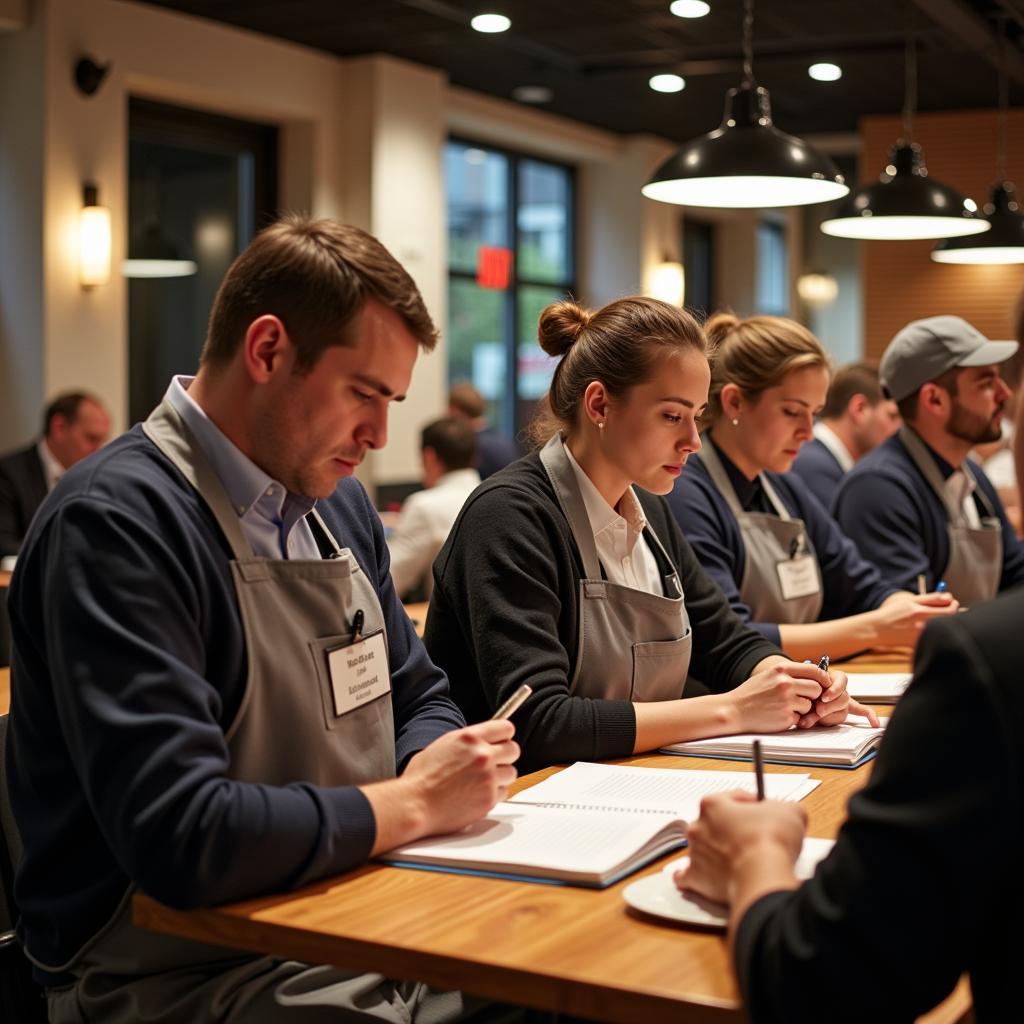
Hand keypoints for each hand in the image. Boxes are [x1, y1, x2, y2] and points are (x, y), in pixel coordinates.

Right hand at [402, 720, 519, 837]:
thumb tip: (482, 741)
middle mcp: (482, 755)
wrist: (415, 804)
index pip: (505, 728)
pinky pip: (503, 793)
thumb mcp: (443, 745)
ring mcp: (488, 777)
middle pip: (514, 750)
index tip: (502, 740)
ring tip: (481, 781)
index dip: (504, 735)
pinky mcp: (489, 798)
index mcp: (470, 738)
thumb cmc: (421, 778)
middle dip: (505, 756)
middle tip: (494, 763)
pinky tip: (477, 794)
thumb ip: (468, 742)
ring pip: (511, 773)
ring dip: (500, 777)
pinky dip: (494, 795)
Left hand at [674, 791, 805, 903]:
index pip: (732, 798)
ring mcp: (696, 853)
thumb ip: (782, 807)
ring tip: (739, 859)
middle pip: (714, 822)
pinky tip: (701, 876)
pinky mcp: (698, 879)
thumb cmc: (769, 841)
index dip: (751, 804)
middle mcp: (698, 826)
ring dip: (716, 851)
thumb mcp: (789, 811)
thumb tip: (785, 813)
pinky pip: (688, 876)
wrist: (762, 875)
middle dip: (732, 828)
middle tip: (753, 837)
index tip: (761, 812)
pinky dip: (693, 877)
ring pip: (702, 848)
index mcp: (713, 805)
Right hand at [729, 659, 824, 732]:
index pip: (815, 670)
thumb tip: (815, 675)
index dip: (822, 679)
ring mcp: (786, 700)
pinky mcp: (786, 717)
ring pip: (810, 705)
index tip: (823, 684)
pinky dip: (793, 718)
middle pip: (817, 688)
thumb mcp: (769, 675)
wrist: (734, 710)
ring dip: (802, 708)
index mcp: (781, 670)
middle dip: (813, 695)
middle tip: (803, 699)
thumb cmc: (751, 693)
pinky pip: (800, 718)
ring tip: (784, 707)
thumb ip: (789, 674)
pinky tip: (778, 715)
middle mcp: (785, 683)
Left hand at [795, 669, 877, 727]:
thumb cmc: (802, 688)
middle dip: (830, 706)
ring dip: (828, 718)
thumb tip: (804, 722)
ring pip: (843, 711)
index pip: (841, 680)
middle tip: (818, 710)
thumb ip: (806, 702)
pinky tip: (875, 723)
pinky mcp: (844, 710)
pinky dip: (869, 716)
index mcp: (833, 677)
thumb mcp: (804, 690)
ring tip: (810, 720)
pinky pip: (861, 711)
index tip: (823, 697)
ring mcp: (844, 701)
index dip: (834, 690)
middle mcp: (841, 689)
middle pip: (844, 698)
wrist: (798, 691)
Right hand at [871, 591, 958, 647]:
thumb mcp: (911, 601)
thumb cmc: (893, 613)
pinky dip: (933, 634)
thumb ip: (932, 598)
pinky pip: (934, 639)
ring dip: (943, 624)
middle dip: (952, 614)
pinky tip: (923, 631)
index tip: (951, 603)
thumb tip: (950, 597)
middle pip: (951, 621)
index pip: (951, 611)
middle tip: (945, 610)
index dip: (954, 605)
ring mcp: (923, 638)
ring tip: (931, 620)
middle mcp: (925, 627)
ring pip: (943, 630)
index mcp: (922, 613)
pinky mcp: (921, 645)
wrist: (878, 630)